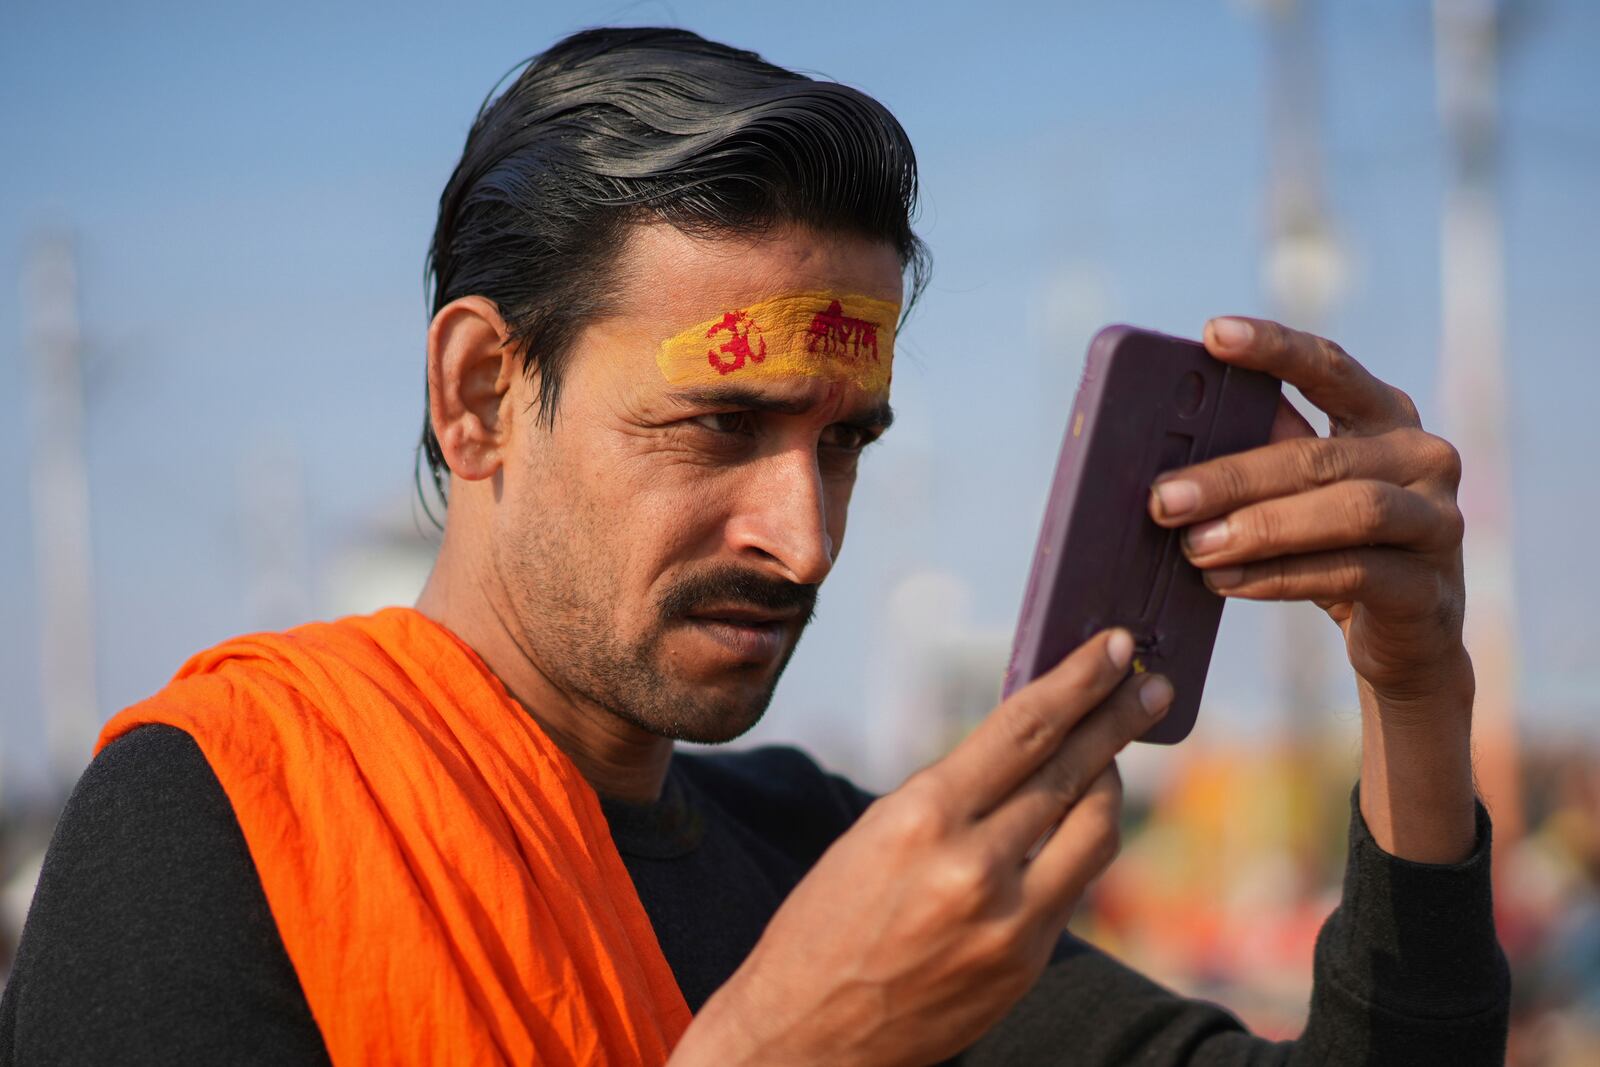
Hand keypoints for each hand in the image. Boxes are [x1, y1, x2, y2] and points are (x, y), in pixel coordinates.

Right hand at [669, 629, 1174, 1066]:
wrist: (806, 1036)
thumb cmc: (825, 924)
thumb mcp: (874, 834)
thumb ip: (953, 794)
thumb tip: (1027, 746)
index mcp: (921, 816)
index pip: (1024, 729)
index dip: (1078, 681)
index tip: (1114, 648)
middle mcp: (972, 865)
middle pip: (1072, 771)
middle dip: (1118, 720)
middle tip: (1155, 687)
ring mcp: (1009, 921)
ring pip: (1094, 829)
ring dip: (1110, 782)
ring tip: (1114, 755)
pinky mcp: (1026, 963)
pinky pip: (1075, 883)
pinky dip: (1079, 843)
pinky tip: (1079, 821)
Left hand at [1148, 317, 1469, 706]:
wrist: (1405, 635)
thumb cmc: (1335, 545)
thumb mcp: (1304, 489)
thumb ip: (1264, 448)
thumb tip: (1173, 427)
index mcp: (1385, 416)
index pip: (1330, 367)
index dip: (1274, 347)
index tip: (1212, 334)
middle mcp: (1422, 456)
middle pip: (1317, 456)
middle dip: (1231, 477)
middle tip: (1163, 498)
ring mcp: (1436, 521)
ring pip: (1346, 512)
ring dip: (1259, 528)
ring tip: (1194, 546)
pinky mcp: (1429, 587)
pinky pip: (1349, 573)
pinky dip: (1279, 576)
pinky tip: (1225, 582)